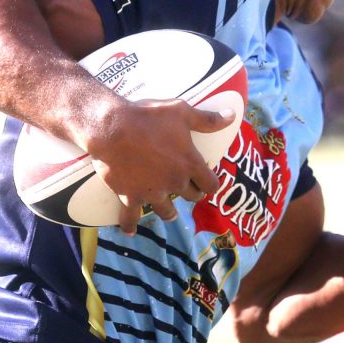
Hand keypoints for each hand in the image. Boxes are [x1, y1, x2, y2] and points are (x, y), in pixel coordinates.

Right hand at [85, 98, 236, 234]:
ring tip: (170, 213)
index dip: (210, 183)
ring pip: (167, 211)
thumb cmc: (148, 117)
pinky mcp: (130, 196)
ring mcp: (152, 192)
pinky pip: (131, 217)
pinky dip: (130, 224)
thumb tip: (232, 116)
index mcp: (190, 163)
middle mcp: (174, 182)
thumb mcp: (181, 112)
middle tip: (187, 189)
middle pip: (191, 197)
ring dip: (170, 212)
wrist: (110, 127)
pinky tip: (130, 230)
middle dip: (192, 193)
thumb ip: (207, 119)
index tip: (206, 181)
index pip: (211, 184)